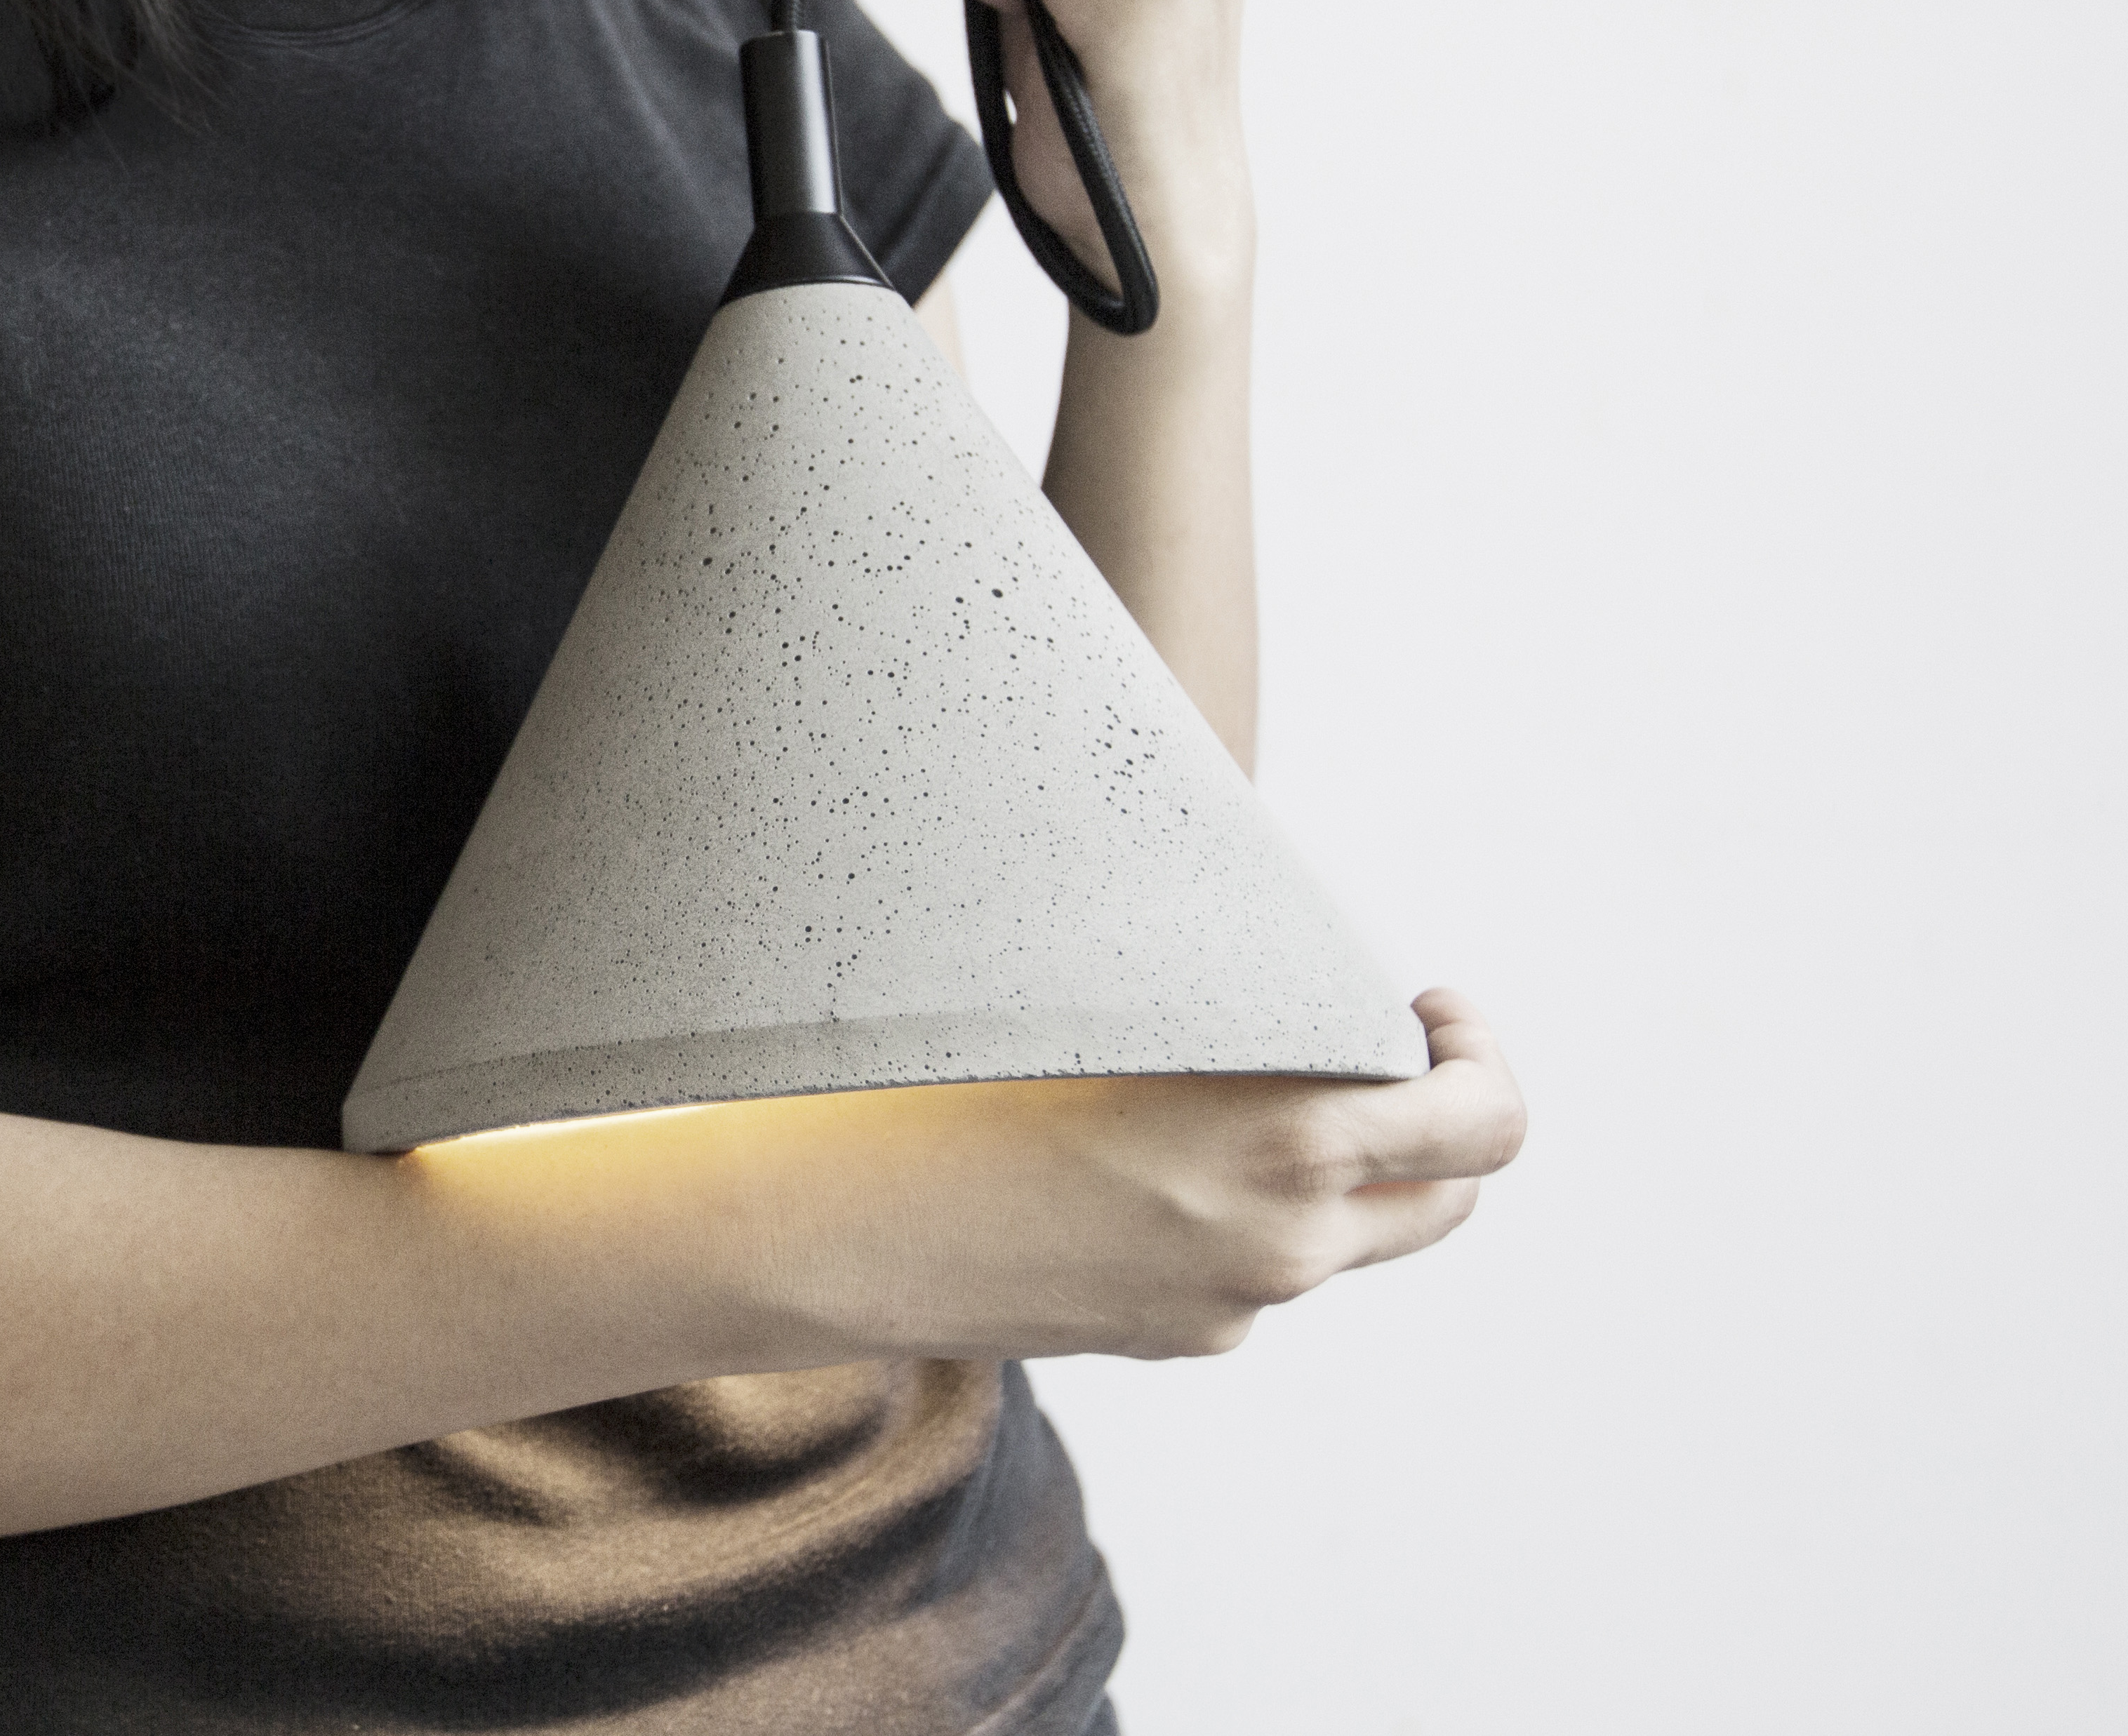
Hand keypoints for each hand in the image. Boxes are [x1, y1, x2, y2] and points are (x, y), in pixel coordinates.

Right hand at [661, 991, 1526, 1361]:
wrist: (832, 1228)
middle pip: (1451, 1198)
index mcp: (1284, 1137)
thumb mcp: (1109, 1010)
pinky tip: (1148, 1163)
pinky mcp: (1180, 1338)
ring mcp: (1234, 1303)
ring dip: (1346, 1171)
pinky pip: (1263, 1274)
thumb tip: (1299, 978)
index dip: (1478, 1056)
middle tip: (1373, 1047)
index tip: (1423, 1006)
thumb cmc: (943, 1082)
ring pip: (1357, 1239)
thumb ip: (1231, 1014)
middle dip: (1435, 1118)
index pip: (1484, 1123)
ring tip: (1248, 1097)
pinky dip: (1250, 1217)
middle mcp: (1283, 1239)